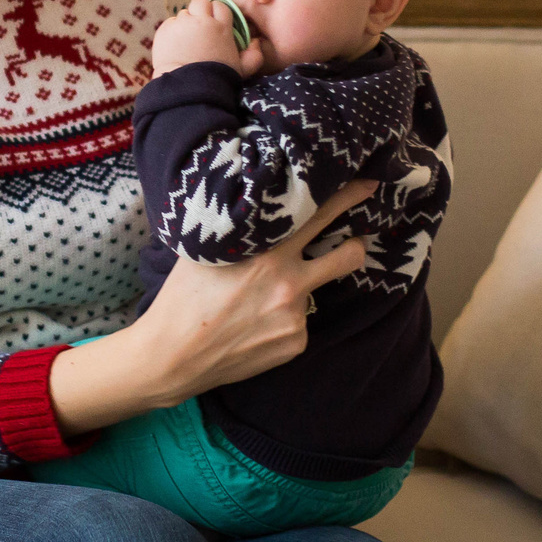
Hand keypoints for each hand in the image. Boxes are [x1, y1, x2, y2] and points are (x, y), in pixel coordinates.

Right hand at [48, 178, 376, 433]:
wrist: (173, 357)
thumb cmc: (183, 296)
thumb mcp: (205, 248)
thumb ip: (239, 227)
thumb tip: (256, 201)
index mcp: (269, 252)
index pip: (320, 214)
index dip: (349, 196)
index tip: (368, 184)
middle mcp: (290, 282)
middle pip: (348, 255)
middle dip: (358, 243)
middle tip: (359, 236)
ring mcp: (296, 316)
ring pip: (313, 291)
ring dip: (298, 289)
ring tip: (261, 300)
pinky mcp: (295, 343)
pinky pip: (299, 322)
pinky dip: (282, 320)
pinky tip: (253, 326)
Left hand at [151, 0, 261, 77]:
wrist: (188, 87)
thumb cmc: (217, 79)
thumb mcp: (242, 69)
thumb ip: (255, 55)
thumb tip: (255, 41)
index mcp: (222, 27)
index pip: (220, 6)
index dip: (217, 13)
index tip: (215, 23)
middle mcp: (202, 21)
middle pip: (201, 2)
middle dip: (200, 11)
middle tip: (200, 27)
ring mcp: (182, 24)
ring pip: (184, 13)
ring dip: (186, 23)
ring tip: (187, 41)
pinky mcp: (165, 30)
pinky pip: (170, 23)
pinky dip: (173, 31)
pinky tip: (176, 45)